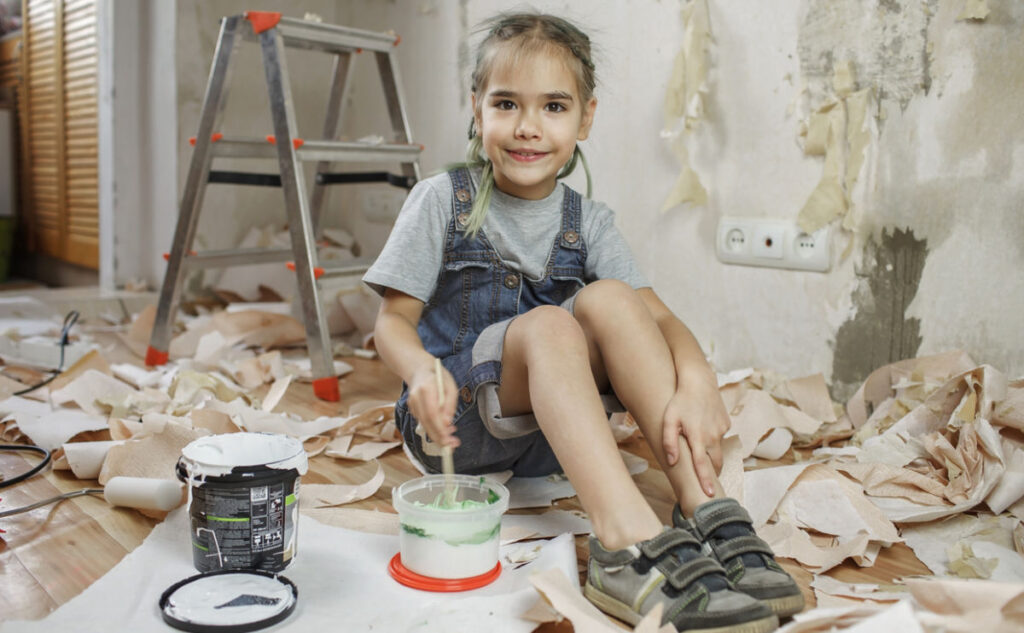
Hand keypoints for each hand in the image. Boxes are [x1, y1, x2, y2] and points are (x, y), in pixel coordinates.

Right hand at [407, 358, 459, 447]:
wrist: (419, 369)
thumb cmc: (438, 376)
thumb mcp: (451, 386)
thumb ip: (450, 405)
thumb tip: (447, 423)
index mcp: (426, 389)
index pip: (432, 414)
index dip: (440, 429)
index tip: (450, 440)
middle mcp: (415, 397)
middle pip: (426, 422)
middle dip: (439, 437)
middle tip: (452, 445)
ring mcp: (411, 403)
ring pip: (424, 424)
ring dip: (437, 434)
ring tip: (452, 436)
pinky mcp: (411, 408)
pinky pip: (423, 421)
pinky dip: (433, 427)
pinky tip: (444, 427)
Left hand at [660, 375, 730, 496]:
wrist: (699, 382)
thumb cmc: (680, 401)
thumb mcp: (669, 420)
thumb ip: (669, 442)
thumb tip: (672, 461)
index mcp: (698, 437)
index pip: (703, 465)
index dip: (706, 481)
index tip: (710, 495)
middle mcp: (713, 436)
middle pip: (715, 463)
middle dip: (711, 473)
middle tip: (704, 479)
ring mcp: (722, 429)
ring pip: (718, 449)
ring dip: (711, 453)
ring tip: (699, 445)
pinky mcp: (727, 423)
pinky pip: (720, 436)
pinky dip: (713, 437)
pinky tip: (704, 426)